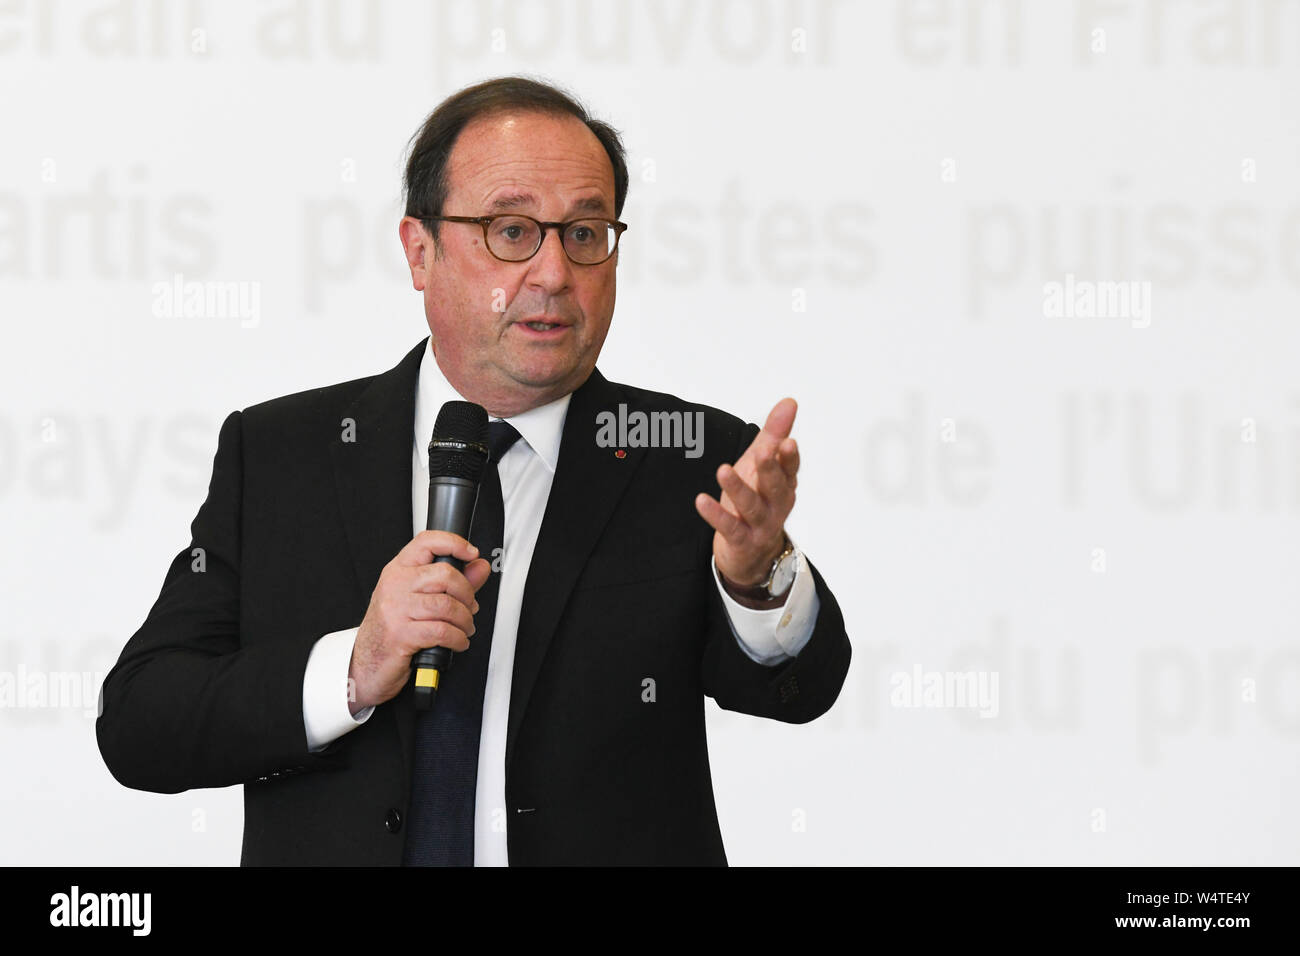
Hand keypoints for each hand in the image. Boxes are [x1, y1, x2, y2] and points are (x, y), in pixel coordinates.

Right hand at [348, 530, 492, 713]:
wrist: (366, 666)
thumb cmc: (391, 631)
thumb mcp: (418, 601)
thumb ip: (454, 583)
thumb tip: (479, 567)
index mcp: (398, 571)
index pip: (426, 542)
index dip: (454, 543)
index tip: (472, 553)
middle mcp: (394, 585)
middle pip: (445, 575)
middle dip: (467, 594)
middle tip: (469, 607)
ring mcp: (395, 609)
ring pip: (447, 605)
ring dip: (465, 620)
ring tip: (464, 628)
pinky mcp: (400, 634)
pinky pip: (442, 631)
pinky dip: (458, 638)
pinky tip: (457, 641)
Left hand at [694, 397, 799, 590]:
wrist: (751, 553)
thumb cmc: (757, 498)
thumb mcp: (763, 464)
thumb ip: (775, 433)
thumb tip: (790, 401)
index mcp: (783, 484)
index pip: (790, 468)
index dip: (789, 456)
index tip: (788, 440)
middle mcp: (776, 505)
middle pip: (775, 487)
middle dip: (770, 469)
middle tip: (764, 451)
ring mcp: (760, 525)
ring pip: (751, 506)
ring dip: (738, 488)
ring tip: (722, 470)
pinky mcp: (741, 540)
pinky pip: (729, 527)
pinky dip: (716, 515)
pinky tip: (701, 500)